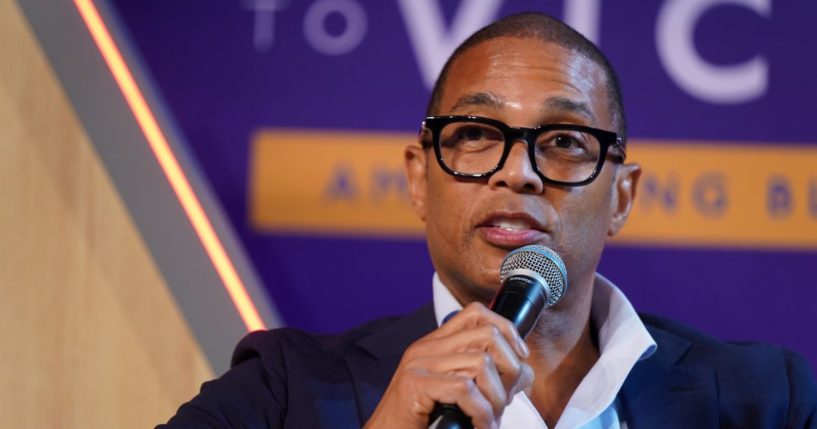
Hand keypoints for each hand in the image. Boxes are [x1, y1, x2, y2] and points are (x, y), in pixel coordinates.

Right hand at [364, 302, 533, 428]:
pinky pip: (465, 388)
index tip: (519, 358)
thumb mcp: (456, 396)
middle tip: (505, 401)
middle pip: (487, 334)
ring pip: (481, 363)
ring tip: (489, 421)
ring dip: (496, 399)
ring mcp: (418, 364)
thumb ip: (486, 380)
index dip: (506, 330)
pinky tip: (479, 427)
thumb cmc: (419, 423)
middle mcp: (425, 348)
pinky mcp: (415, 384)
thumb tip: (524, 372)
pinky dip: (481, 412)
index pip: (476, 313)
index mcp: (434, 345)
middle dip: (509, 369)